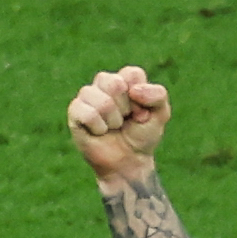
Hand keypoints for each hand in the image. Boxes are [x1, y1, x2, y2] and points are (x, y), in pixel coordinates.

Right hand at [68, 65, 169, 186]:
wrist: (129, 162)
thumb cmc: (142, 136)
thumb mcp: (161, 114)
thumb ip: (158, 95)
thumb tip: (133, 91)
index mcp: (125, 79)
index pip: (132, 75)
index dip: (141, 98)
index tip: (140, 112)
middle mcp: (104, 83)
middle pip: (115, 84)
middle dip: (125, 109)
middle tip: (125, 120)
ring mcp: (87, 96)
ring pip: (102, 101)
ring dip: (113, 121)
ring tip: (112, 127)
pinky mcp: (75, 111)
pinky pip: (88, 114)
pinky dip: (99, 128)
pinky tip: (99, 132)